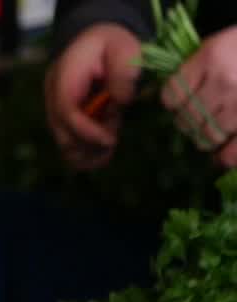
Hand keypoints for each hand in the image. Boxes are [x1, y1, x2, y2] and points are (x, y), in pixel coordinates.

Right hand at [45, 24, 142, 169]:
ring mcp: (56, 109)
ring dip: (87, 152)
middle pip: (61, 133)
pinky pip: (69, 144)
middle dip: (88, 144)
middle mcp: (53, 96)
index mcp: (64, 76)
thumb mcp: (123, 47)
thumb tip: (120, 101)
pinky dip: (85, 153)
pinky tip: (104, 153)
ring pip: (63, 143)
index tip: (111, 140)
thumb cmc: (110, 43)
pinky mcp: (64, 120)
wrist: (96, 41)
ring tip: (110, 147)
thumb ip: (122, 72)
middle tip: (113, 141)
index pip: (66, 111)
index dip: (86, 131)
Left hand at [162, 27, 236, 167]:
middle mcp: (225, 81)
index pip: (172, 94)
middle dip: (187, 122)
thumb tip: (172, 98)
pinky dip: (226, 156)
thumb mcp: (221, 43)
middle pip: (188, 117)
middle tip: (195, 120)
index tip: (178, 103)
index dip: (172, 103)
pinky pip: (234, 151)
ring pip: (208, 134)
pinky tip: (222, 157)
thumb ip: (198, 66)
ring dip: (205, 137)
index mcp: (212, 58)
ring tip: (211, 131)